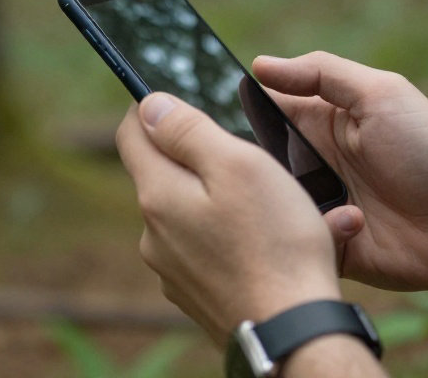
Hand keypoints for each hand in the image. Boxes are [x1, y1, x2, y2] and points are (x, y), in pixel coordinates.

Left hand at [116, 94, 342, 343]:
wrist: (294, 332)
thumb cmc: (275, 243)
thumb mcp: (237, 165)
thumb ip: (188, 130)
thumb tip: (149, 104)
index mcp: (158, 196)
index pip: (132, 134)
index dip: (152, 106)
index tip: (178, 95)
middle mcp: (154, 236)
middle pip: (163, 174)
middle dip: (197, 156)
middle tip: (245, 150)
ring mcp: (174, 272)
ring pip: (191, 214)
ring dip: (223, 200)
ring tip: (278, 202)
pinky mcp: (198, 296)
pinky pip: (211, 250)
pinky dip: (236, 237)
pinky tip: (276, 240)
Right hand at [253, 52, 427, 293]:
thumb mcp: (381, 95)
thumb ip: (321, 73)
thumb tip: (260, 65)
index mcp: (324, 123)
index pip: (266, 113)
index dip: (239, 114)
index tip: (220, 117)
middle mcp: (317, 164)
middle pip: (261, 163)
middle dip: (251, 165)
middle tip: (250, 164)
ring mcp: (323, 208)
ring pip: (273, 205)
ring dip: (279, 202)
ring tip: (299, 195)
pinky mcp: (331, 247)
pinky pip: (299, 243)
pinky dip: (312, 235)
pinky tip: (347, 223)